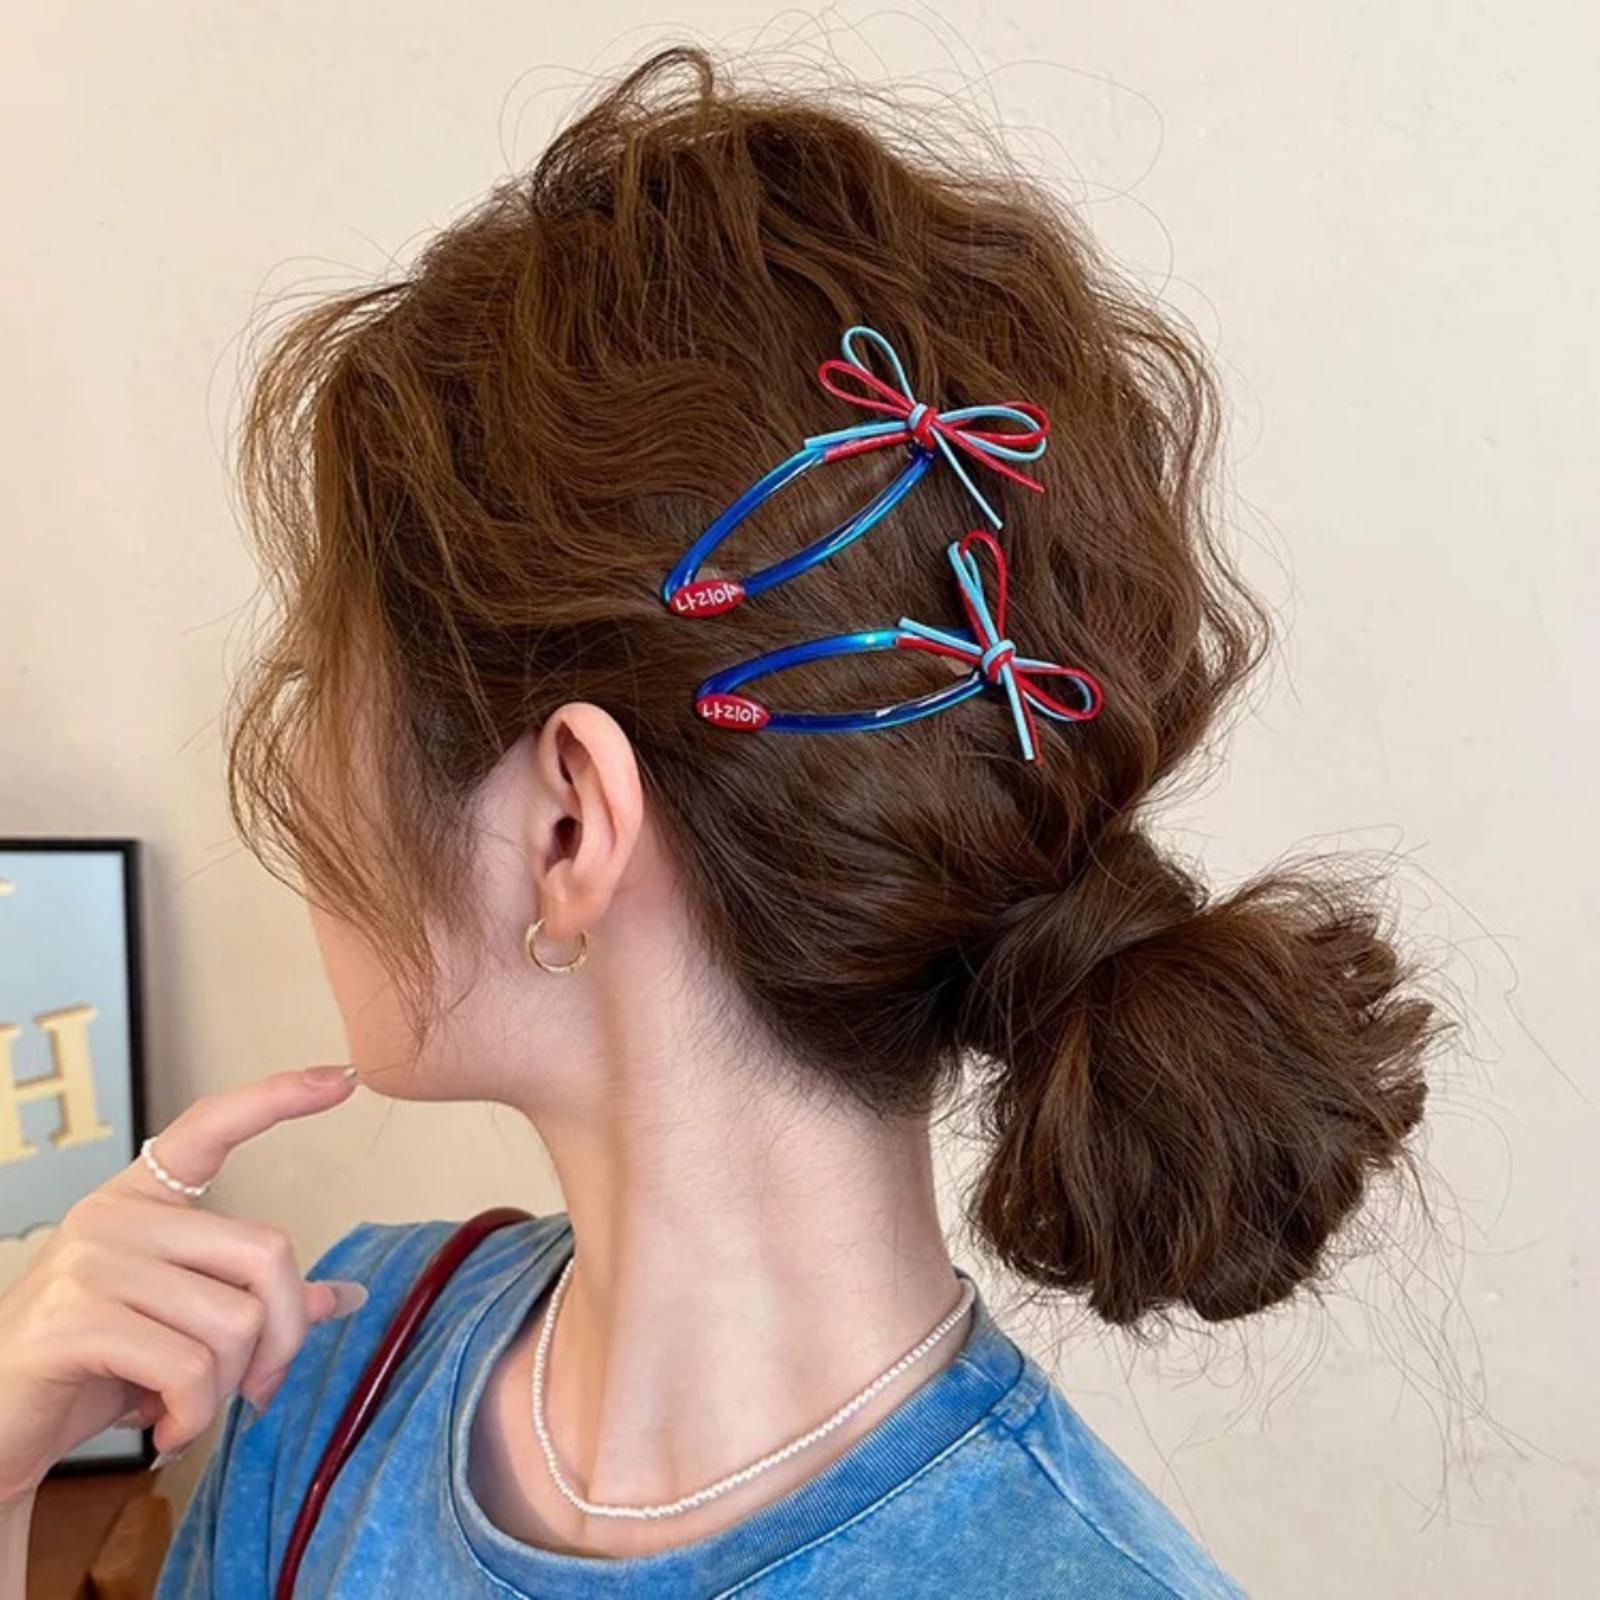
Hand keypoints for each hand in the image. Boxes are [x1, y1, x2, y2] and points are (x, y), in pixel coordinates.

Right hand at [0, 1065, 366, 1503]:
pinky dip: (195, 1414)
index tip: (342, 1076)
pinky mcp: (74, 1321)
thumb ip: (253, 1302)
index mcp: (141, 1199)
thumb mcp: (179, 1325)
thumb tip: (343, 1297)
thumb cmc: (89, 1371)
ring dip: (227, 1388)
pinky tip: (166, 1429)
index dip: (279, 1097)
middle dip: (283, 1336)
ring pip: (234, 1322)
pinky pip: (189, 1368)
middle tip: (259, 1387)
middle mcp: (115, 1216)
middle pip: (266, 1254)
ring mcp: (91, 1263)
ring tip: (188, 1408)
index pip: (212, 1125)